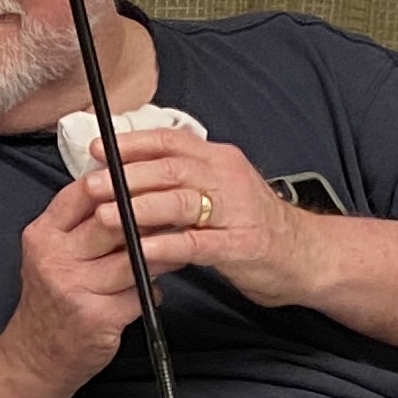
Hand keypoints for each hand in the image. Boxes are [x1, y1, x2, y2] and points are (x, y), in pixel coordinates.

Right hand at [1, 130, 268, 391]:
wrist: (36, 357)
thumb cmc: (52, 300)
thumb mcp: (51, 254)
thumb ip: (80, 224)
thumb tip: (130, 190)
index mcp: (43, 235)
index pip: (84, 191)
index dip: (120, 182)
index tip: (149, 181)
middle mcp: (54, 258)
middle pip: (112, 219)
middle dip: (149, 213)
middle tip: (178, 208)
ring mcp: (74, 288)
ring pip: (134, 257)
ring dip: (162, 252)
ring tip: (178, 247)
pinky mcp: (97, 317)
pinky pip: (140, 293)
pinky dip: (154, 289)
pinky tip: (154, 288)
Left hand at [72, 130, 322, 306]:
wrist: (306, 256)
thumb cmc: (253, 225)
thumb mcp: (219, 190)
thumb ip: (182, 180)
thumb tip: (128, 174)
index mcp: (219, 160)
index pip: (170, 142)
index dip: (131, 144)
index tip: (97, 149)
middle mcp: (227, 178)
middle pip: (170, 168)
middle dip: (125, 176)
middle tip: (91, 185)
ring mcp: (236, 211)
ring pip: (181, 201)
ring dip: (139, 207)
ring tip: (106, 216)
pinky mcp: (241, 245)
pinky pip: (197, 242)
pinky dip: (166, 244)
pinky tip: (141, 250)